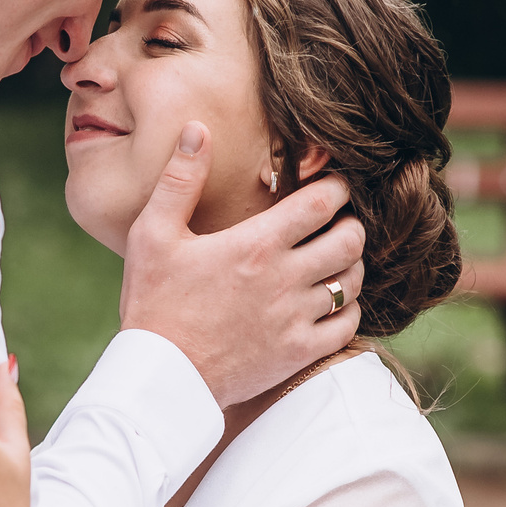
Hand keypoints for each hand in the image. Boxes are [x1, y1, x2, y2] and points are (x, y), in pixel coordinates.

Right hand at [116, 123, 366, 405]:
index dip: (336, 187)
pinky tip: (329, 302)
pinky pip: (348, 325)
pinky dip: (347, 309)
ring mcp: (296, 318)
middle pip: (350, 238)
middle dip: (351, 223)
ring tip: (334, 259)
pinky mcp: (299, 353)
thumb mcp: (153, 234)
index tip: (332, 184)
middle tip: (338, 221)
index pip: (322, 202)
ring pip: (352, 281)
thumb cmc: (153, 303)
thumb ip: (179, 179)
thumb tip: (198, 129)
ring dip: (351, 265)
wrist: (159, 377)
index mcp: (256, 244)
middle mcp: (285, 279)